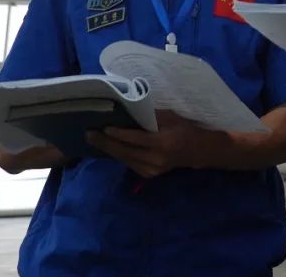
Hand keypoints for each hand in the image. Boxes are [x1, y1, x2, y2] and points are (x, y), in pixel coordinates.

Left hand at [87, 110, 213, 178]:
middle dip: (105, 143)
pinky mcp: (147, 175)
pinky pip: (128, 163)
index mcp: (163, 143)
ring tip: (93, 139)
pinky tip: (108, 147)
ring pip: (124, 159)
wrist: (196, 150)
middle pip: (125, 151)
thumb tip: (128, 111)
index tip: (104, 128)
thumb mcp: (170, 118)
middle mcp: (156, 159)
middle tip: (89, 134)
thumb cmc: (183, 129)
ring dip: (108, 150)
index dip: (119, 134)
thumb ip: (150, 117)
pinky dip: (118, 155)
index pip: (136, 139)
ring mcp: (151, 170)